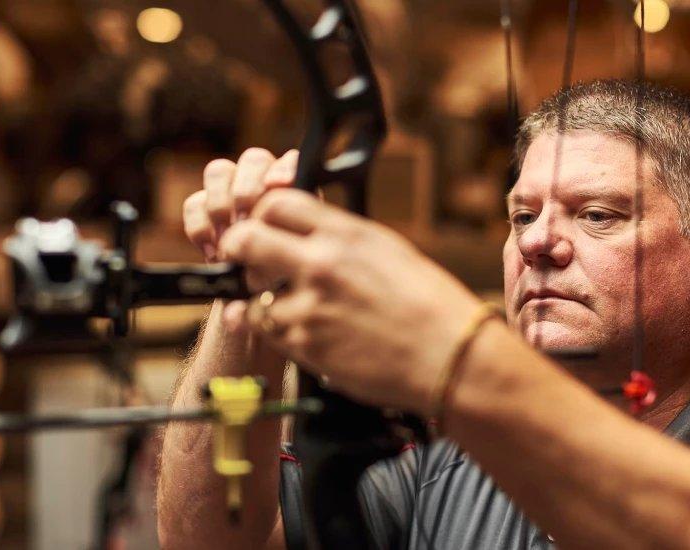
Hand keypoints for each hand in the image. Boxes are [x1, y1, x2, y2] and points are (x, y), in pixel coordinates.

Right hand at [180, 148, 297, 377]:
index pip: (292, 163)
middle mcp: (265, 192)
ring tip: (227, 234)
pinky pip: (194, 203)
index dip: (283, 169)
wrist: (263, 323)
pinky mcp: (206, 220)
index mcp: (300, 198)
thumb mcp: (306, 272)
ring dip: (221, 200)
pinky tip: (210, 249)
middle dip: (247, 184)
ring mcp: (233, 202)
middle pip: (253, 159)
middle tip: (246, 213)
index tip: (279, 186)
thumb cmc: (295, 297)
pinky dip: (198, 223)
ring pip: (219, 171)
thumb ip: (296, 246)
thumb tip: (287, 234)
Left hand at [218, 189, 483, 414]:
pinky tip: (303, 330)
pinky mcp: (305, 346)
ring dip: (262, 300)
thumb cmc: (429, 304)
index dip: (263, 215)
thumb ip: (340, 237)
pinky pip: (268, 331)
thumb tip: (305, 233)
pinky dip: (277, 331)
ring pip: (252, 295)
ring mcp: (309, 307)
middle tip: (246, 262)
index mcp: (345, 233)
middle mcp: (321, 263)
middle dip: (239, 250)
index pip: (276, 203)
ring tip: (291, 307)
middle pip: (246, 240)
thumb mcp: (387, 249)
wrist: (450, 356)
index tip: (264, 227)